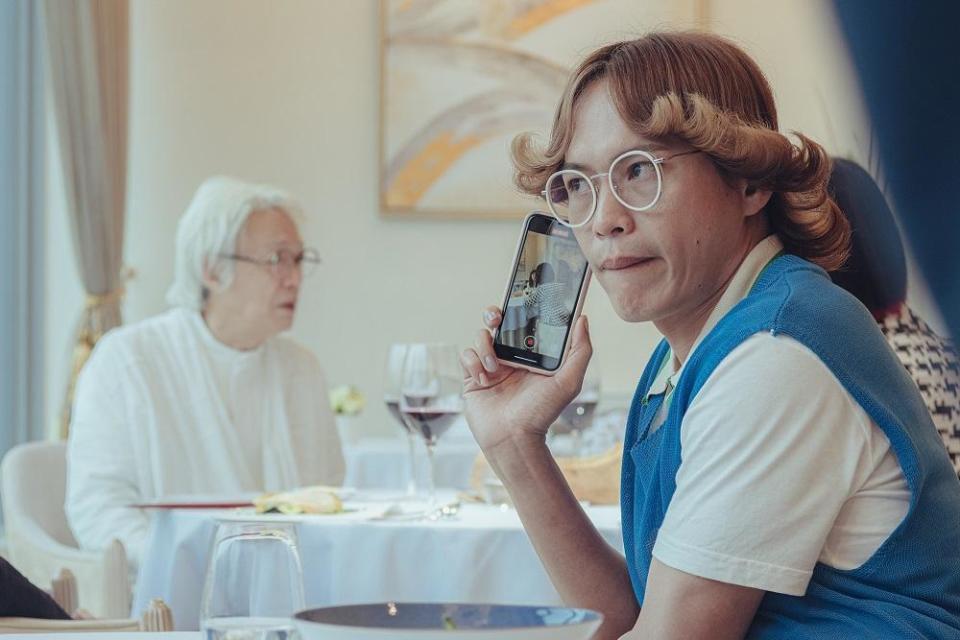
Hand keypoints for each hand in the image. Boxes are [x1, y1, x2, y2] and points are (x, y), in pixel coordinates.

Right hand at [460, 305, 592, 457]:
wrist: (513, 438)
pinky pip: (466, 354)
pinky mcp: (472, 376)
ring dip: (485, 346)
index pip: (526, 322)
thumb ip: (580, 350)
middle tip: (497, 318)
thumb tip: (582, 319)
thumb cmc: (542, 413)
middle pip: (498, 322)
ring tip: (494, 368)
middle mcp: (511, 356)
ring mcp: (490, 366)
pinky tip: (484, 379)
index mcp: (532, 354)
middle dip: (494, 314)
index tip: (521, 300)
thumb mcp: (568, 381)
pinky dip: (473, 362)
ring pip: (480, 336)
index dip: (521, 308)